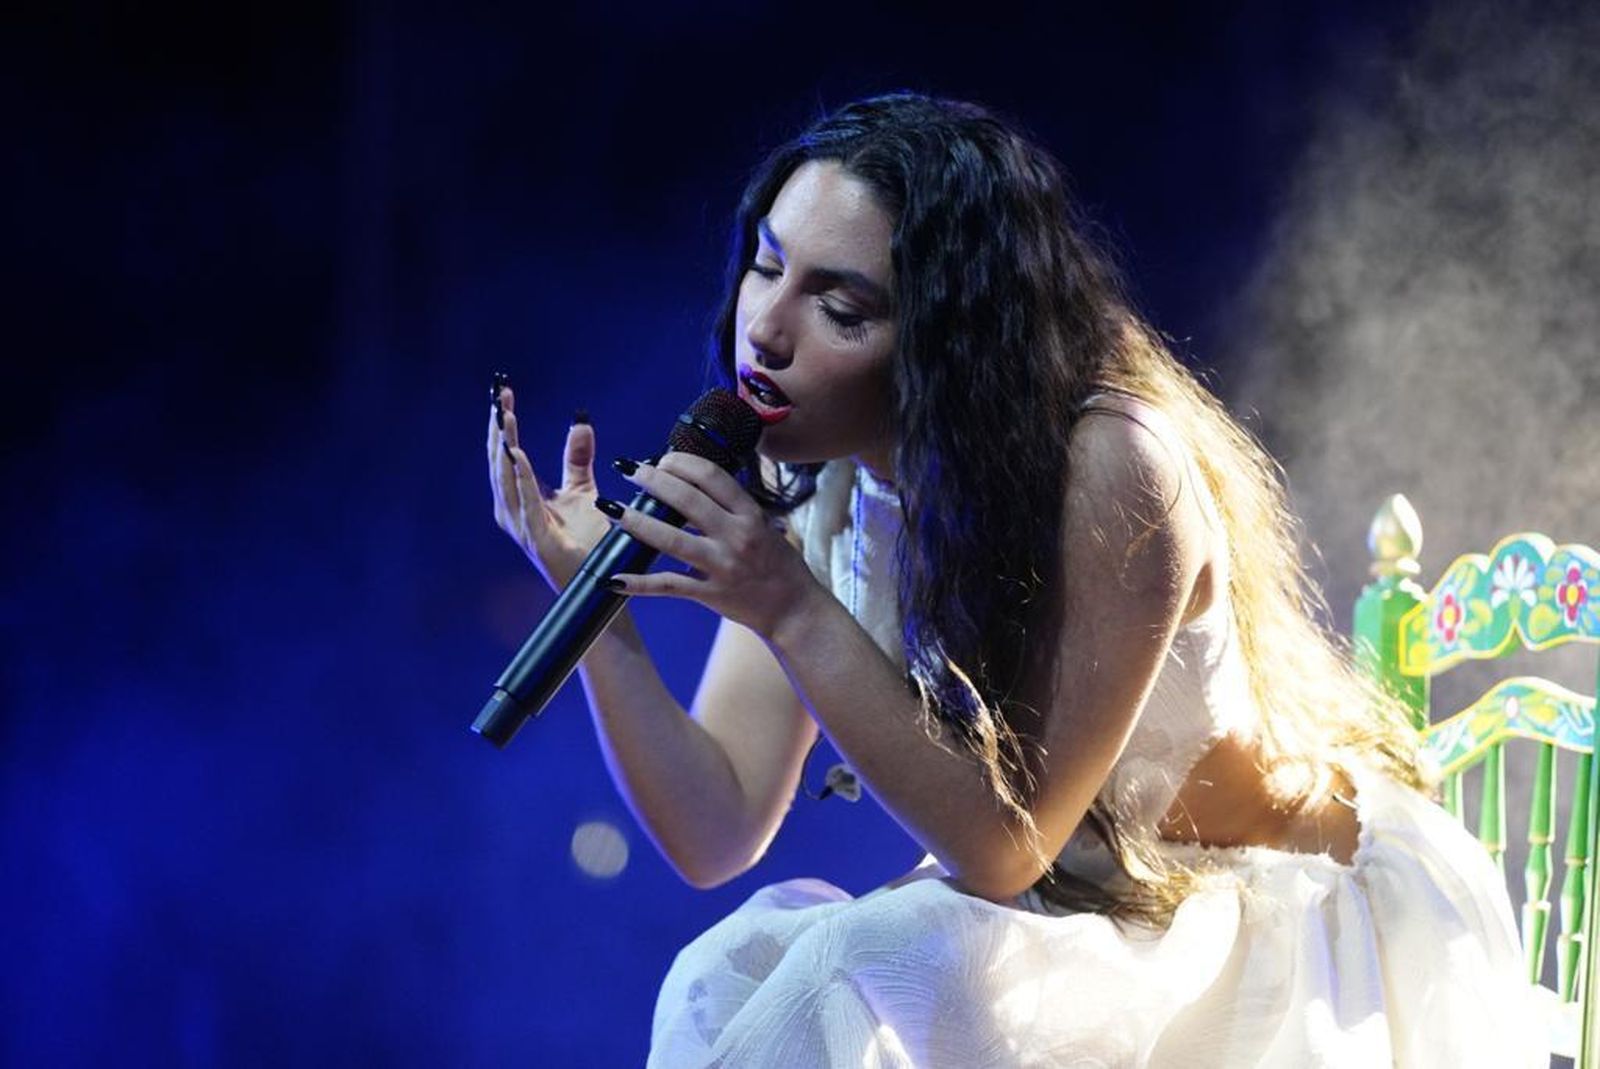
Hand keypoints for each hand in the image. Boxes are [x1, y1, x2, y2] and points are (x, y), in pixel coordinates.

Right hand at [487, 385, 610, 588]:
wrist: (600, 583)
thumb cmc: (587, 543)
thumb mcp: (583, 491)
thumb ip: (577, 458)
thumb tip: (580, 419)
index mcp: (518, 498)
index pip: (505, 453)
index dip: (502, 422)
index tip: (503, 391)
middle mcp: (512, 511)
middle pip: (499, 461)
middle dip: (498, 427)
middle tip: (499, 395)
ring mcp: (522, 527)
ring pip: (506, 479)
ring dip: (505, 446)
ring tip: (505, 416)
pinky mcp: (537, 539)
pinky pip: (526, 503)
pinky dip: (521, 478)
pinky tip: (519, 454)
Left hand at [600, 453, 821, 638]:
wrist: (794, 610)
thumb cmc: (778, 566)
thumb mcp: (764, 527)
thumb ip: (733, 508)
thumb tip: (696, 484)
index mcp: (750, 514)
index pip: (712, 476)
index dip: (681, 462)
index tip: (661, 460)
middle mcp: (736, 536)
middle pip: (686, 499)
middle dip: (652, 481)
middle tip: (628, 470)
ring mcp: (722, 565)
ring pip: (671, 539)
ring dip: (636, 522)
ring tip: (610, 508)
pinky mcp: (711, 594)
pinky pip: (668, 586)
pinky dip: (639, 584)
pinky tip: (613, 579)